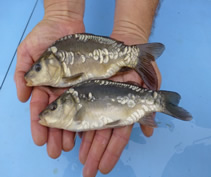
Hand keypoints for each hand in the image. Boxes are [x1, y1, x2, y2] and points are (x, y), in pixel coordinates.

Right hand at [14, 7, 84, 157]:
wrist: (65, 22)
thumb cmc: (45, 36)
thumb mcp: (27, 52)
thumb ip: (23, 73)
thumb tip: (23, 96)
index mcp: (44, 86)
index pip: (40, 110)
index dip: (39, 126)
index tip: (40, 140)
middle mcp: (59, 90)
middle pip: (57, 116)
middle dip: (55, 135)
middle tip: (56, 151)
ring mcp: (74, 87)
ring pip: (72, 113)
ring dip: (69, 131)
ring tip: (70, 147)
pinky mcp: (87, 82)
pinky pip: (87, 100)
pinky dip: (85, 115)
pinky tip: (84, 130)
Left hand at [79, 34, 160, 175]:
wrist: (123, 48)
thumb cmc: (138, 64)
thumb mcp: (151, 81)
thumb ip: (152, 102)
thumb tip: (149, 131)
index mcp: (123, 110)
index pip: (118, 135)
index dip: (111, 151)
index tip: (105, 167)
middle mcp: (108, 108)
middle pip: (100, 135)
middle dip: (94, 154)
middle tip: (88, 172)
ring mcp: (95, 101)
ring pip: (87, 126)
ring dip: (81, 145)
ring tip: (75, 160)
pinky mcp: (82, 92)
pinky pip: (75, 109)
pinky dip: (70, 124)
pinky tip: (67, 139)